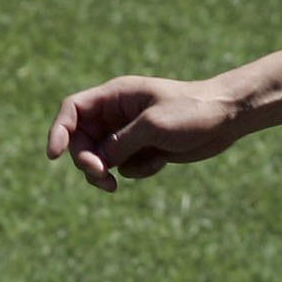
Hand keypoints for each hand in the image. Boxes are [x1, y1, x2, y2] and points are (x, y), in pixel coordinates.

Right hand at [44, 75, 250, 191]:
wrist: (227, 118)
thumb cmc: (193, 111)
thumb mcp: (154, 126)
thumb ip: (121, 144)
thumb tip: (99, 162)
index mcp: (115, 96)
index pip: (73, 110)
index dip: (59, 131)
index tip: (54, 154)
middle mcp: (117, 114)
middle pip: (82, 140)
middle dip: (86, 161)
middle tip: (102, 176)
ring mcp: (129, 133)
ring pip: (101, 159)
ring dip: (106, 173)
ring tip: (116, 185)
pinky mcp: (143, 149)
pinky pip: (125, 167)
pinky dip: (137, 171)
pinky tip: (160, 162)